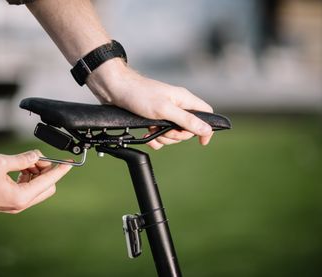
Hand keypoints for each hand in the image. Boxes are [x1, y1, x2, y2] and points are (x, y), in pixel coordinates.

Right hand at [0, 150, 70, 213]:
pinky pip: (28, 190)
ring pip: (37, 188)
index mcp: (21, 197)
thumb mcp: (1, 162)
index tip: (70, 163)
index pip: (48, 181)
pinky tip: (20, 169)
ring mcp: (16, 204)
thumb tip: (37, 155)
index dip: (60, 170)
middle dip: (46, 171)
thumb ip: (23, 158)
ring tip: (25, 162)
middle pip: (47, 187)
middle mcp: (21, 204)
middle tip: (37, 158)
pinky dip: (28, 178)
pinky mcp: (10, 202)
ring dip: (36, 173)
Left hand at [87, 59, 213, 149]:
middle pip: (188, 129)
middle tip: (164, 130)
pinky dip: (154, 138)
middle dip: (176, 135)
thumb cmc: (139, 95)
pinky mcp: (153, 120)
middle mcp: (177, 106)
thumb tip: (206, 129)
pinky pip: (160, 135)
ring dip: (163, 138)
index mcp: (184, 100)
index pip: (206, 114)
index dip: (206, 128)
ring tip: (152, 130)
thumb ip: (186, 120)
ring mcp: (165, 113)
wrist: (114, 90)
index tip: (201, 142)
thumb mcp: (164, 110)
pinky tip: (146, 135)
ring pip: (173, 134)